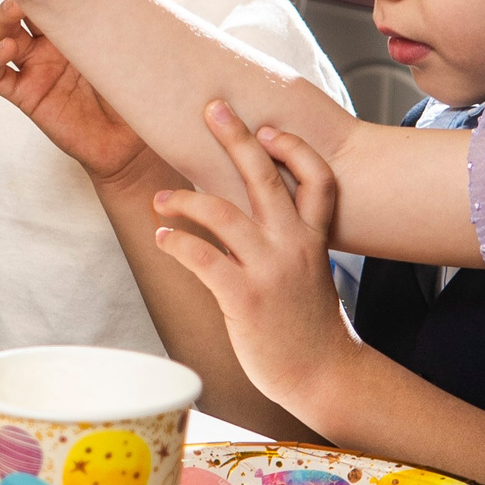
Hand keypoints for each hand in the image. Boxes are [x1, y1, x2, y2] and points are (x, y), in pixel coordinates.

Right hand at [0, 0, 154, 187]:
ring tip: (12, 14)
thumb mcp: (131, 49)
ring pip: (4, 35)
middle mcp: (50, 45)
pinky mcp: (27, 95)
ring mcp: (35, 68)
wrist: (132, 144)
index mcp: (74, 28)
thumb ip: (123, 21)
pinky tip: (4, 51)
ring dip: (2, 22)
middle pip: (22, 11)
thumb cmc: (136, 93)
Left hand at [152, 100, 367, 412]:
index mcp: (313, 238)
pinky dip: (177, 242)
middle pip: (266, 178)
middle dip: (237, 138)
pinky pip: (203, 258)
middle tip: (211, 109)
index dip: (295, 148)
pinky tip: (163, 237)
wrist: (322, 375)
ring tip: (161, 197)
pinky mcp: (245, 298)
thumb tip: (249, 215)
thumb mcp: (310, 272)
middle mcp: (294, 247)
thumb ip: (287, 241)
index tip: (268, 128)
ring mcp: (270, 271)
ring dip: (185, 199)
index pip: (318, 178)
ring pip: (223, 213)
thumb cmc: (308, 324)